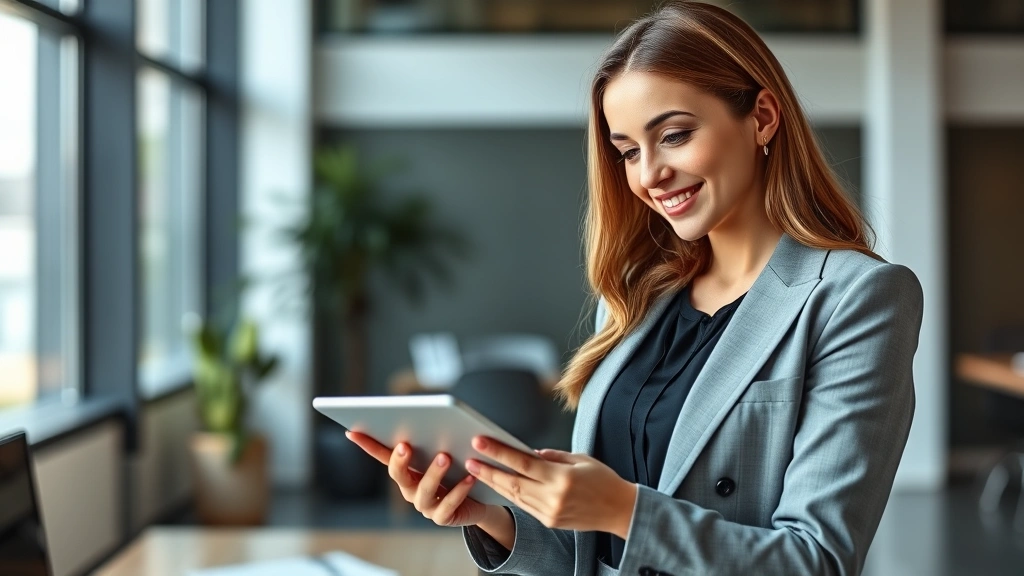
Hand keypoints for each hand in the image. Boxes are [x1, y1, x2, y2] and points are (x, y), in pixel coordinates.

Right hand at [345, 431, 492, 526]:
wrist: (479, 501)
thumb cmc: (458, 470)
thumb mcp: (446, 451)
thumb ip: (435, 439)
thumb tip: (431, 416)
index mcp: (406, 471)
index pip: (382, 455)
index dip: (367, 445)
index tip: (352, 431)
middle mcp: (410, 489)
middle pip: (399, 475)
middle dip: (399, 460)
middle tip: (405, 445)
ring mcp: (425, 505)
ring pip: (425, 491)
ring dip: (434, 473)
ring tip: (445, 456)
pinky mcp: (443, 517)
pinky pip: (449, 505)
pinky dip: (459, 490)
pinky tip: (469, 477)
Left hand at [465, 436, 637, 538]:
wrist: (620, 511)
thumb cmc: (603, 480)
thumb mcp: (580, 458)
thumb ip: (552, 456)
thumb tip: (529, 453)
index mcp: (561, 478)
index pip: (523, 462)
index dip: (498, 452)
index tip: (480, 442)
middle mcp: (553, 497)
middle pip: (513, 482)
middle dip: (488, 471)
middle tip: (469, 460)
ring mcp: (550, 512)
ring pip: (515, 496)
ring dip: (495, 483)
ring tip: (478, 472)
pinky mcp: (550, 521)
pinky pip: (524, 506)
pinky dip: (509, 495)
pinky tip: (498, 485)